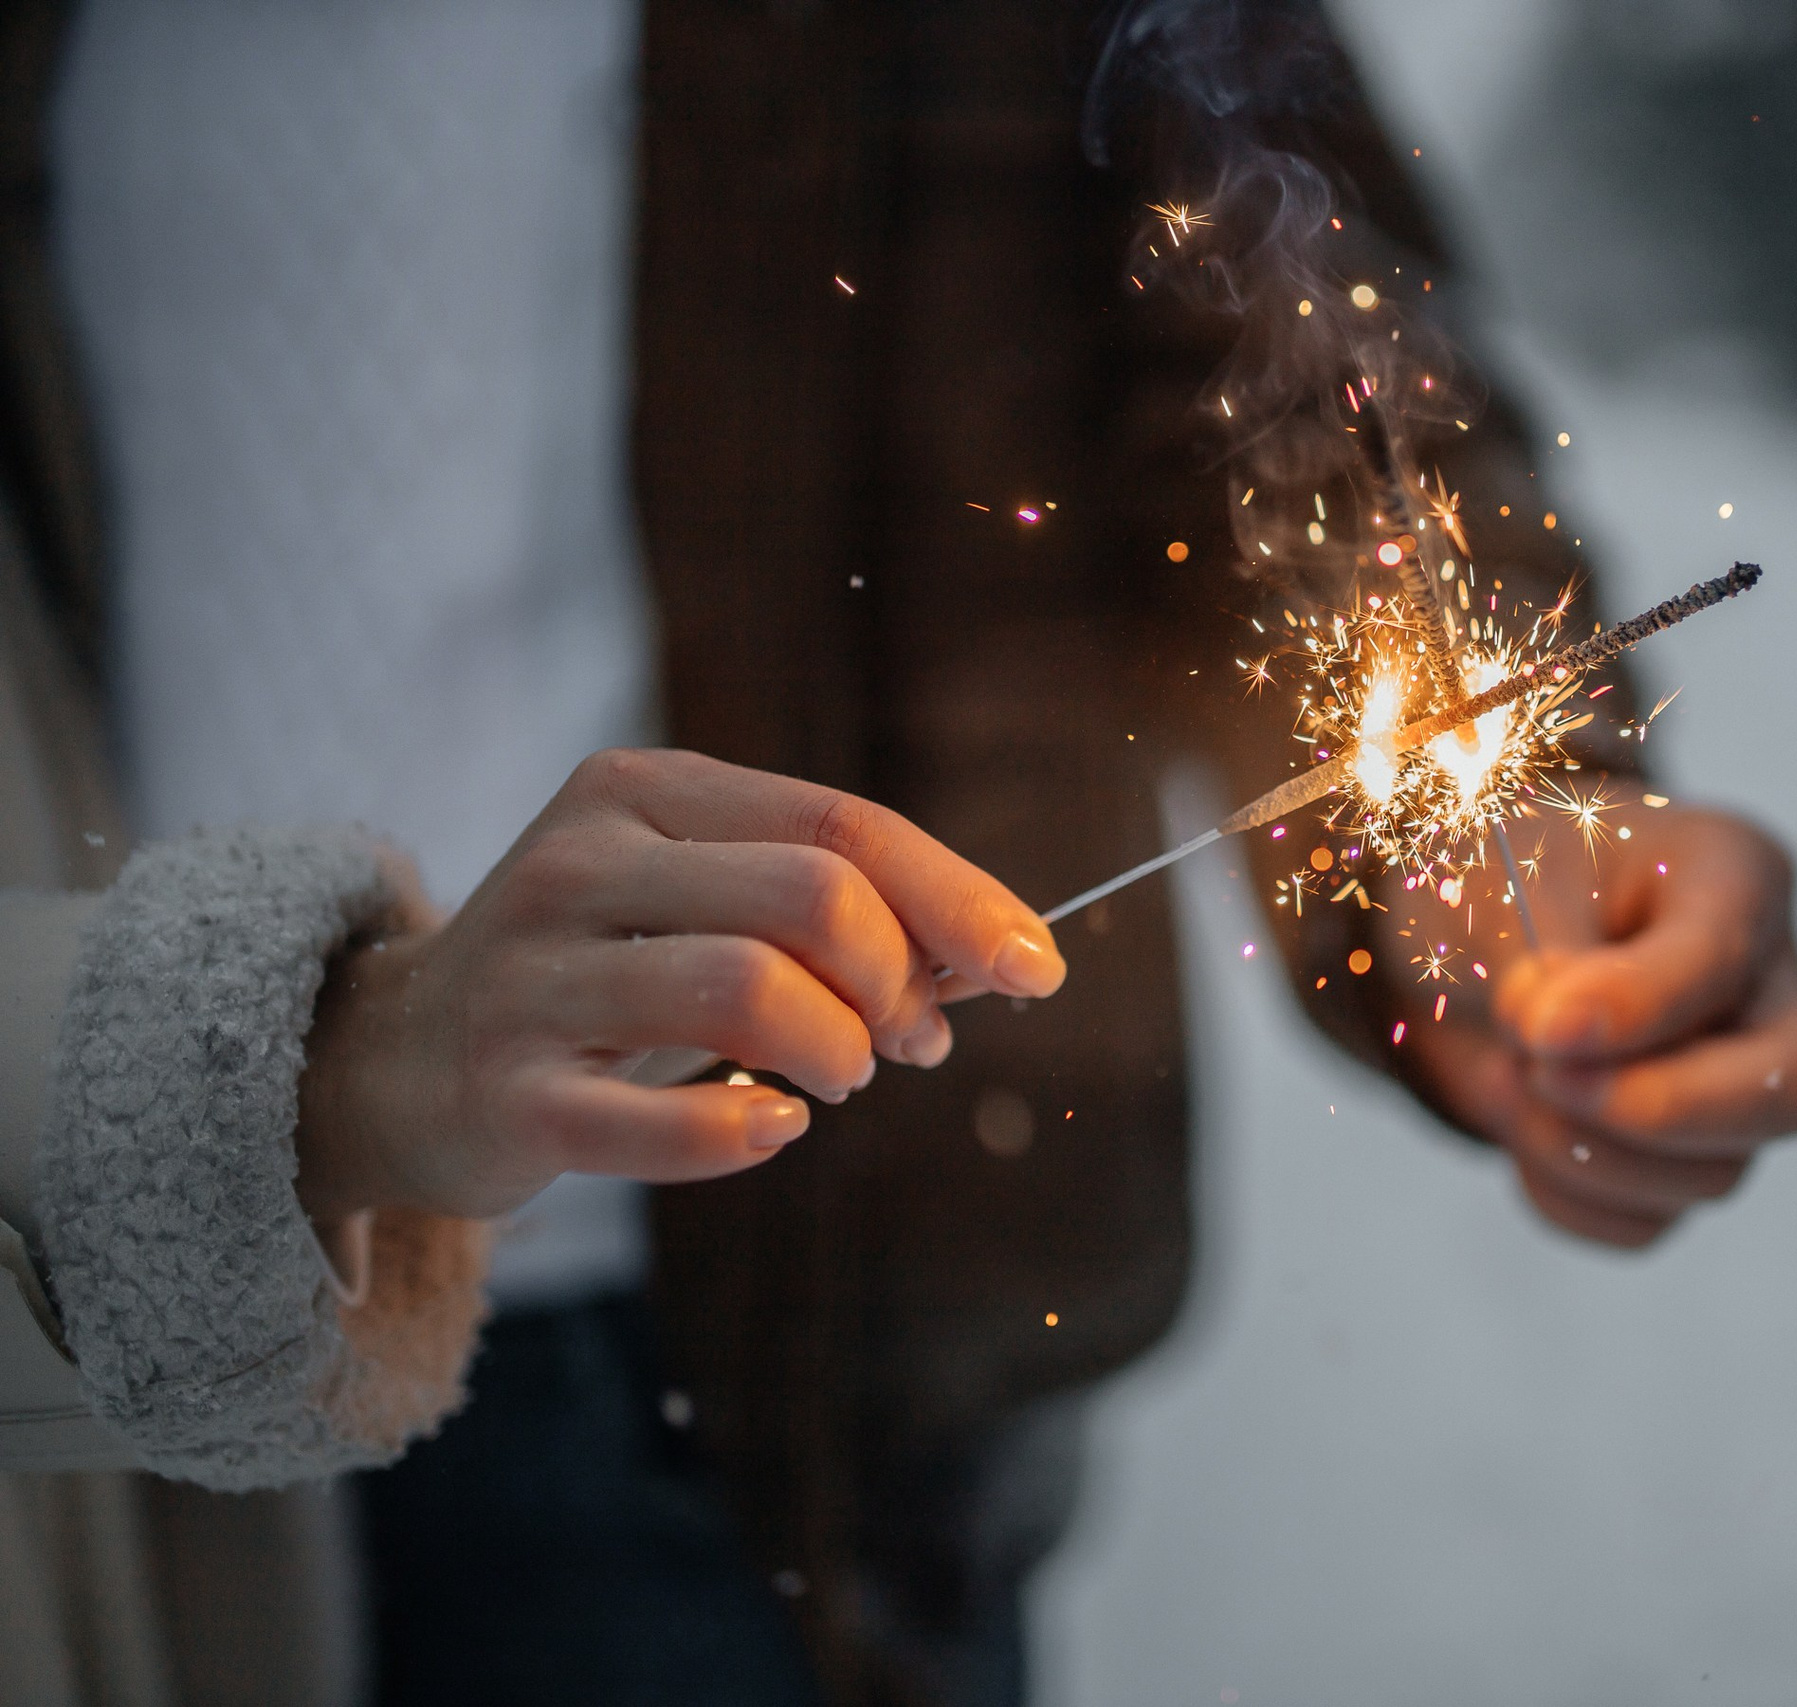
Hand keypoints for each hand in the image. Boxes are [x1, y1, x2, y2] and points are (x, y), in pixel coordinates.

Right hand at [295, 748, 1065, 1221]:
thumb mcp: (697, 902)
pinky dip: (745, 1130)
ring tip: (838, 1080)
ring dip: (837, 1049)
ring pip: (748, 988)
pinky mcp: (505, 1095)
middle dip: (897, 980)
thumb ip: (832, 909)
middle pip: (811, 895)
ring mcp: (532, 978)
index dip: (958, 899)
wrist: (396, 1065)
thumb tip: (994, 956)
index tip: (1033, 969)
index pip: (841, 824)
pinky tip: (776, 1125)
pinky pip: (655, 1116)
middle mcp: (579, 862)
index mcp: (643, 794)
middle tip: (905, 1044)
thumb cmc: (597, 977)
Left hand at [1399, 802, 1796, 1246]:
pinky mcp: (1683, 1159)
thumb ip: (1538, 965)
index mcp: (1733, 875)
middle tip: (1538, 1075)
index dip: (1635, 1009)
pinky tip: (1521, 1124)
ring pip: (1713, 1175)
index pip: (1726, 959)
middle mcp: (1762, 987)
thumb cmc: (1500, 883)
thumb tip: (1556, 1042)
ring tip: (1505, 1073)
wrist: (1459, 939)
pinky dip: (1565, 1193)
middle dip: (1654, 1108)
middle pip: (1791, 1092)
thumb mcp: (1501, 888)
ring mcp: (1735, 1084)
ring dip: (1582, 1148)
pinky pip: (1646, 1222)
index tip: (1539, 1030)